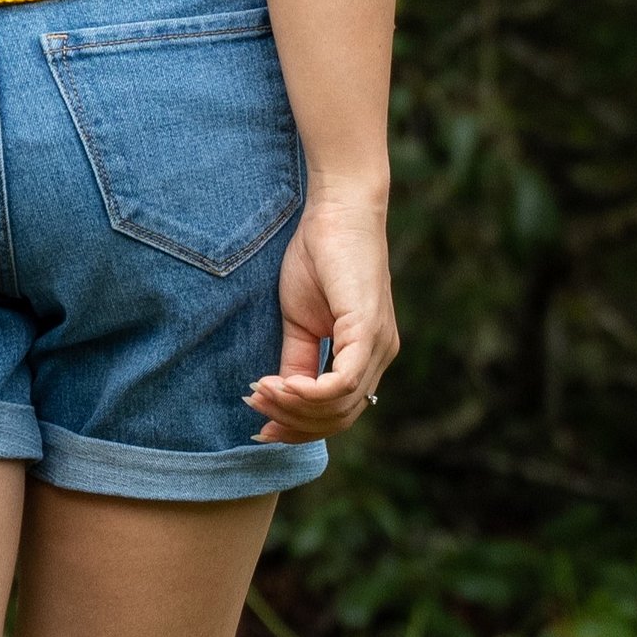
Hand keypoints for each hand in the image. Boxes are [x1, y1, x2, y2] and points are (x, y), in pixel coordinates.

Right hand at [244, 188, 397, 443]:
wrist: (337, 210)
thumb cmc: (319, 256)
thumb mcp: (300, 320)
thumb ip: (298, 359)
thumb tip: (280, 396)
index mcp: (366, 355)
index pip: (338, 413)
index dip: (299, 427)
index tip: (262, 426)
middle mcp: (380, 355)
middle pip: (339, 419)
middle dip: (293, 422)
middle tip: (256, 410)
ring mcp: (378, 344)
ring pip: (340, 407)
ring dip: (294, 407)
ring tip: (261, 392)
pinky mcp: (368, 330)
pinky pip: (344, 382)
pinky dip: (310, 393)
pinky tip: (282, 385)